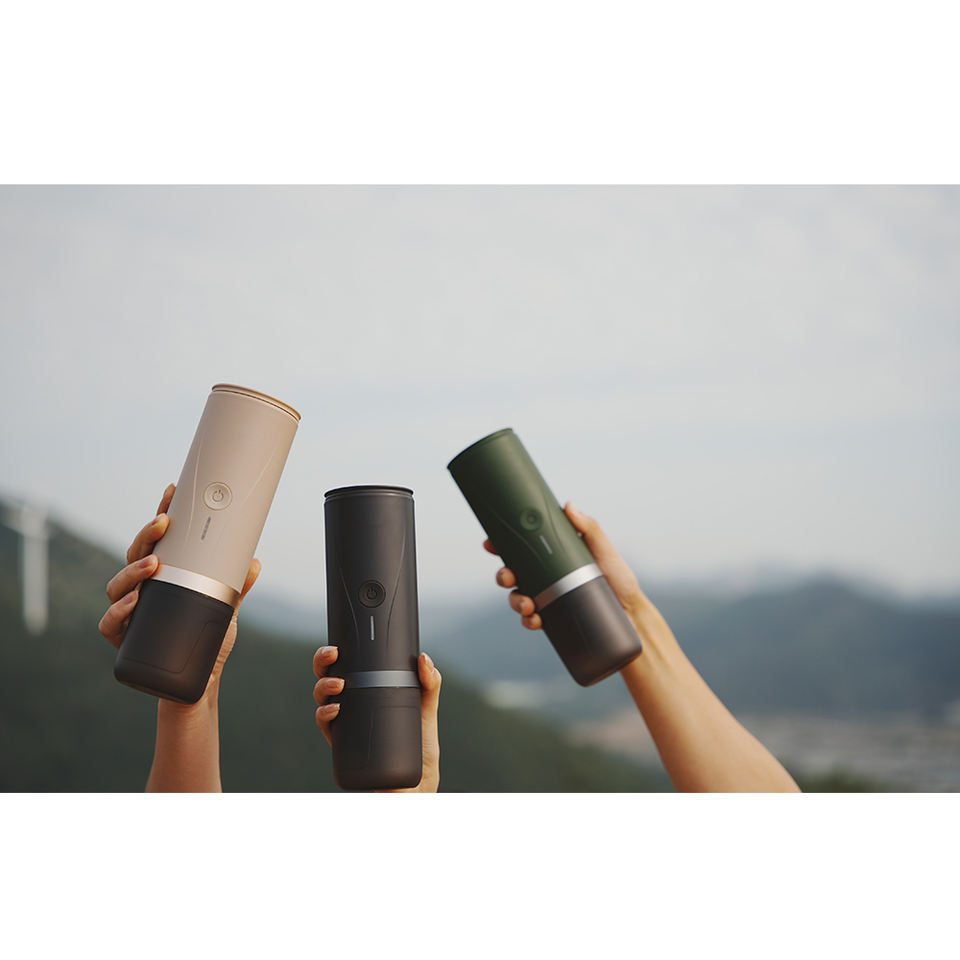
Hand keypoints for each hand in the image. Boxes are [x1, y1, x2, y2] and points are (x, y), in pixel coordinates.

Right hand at [98, 482, 260, 700]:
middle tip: (163, 524)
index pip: (158, 541)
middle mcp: (141, 589)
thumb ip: (237, 588)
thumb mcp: (225, 609)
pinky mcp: (123, 639)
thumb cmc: (205, 638)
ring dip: (132, 571)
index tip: (171, 492)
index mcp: (163, 576)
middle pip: (135, 555)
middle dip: (147, 536)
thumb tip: (254, 562)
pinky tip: (132, 603)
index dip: (161, 514)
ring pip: (116, 584)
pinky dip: (118, 611)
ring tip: (153, 565)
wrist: (198, 682)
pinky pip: (110, 623)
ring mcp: (129, 612)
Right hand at [313, 646, 441, 792]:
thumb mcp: (426, 707)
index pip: (345, 665)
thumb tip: (424, 658)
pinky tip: (336, 709)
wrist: (416, 778)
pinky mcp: (343, 743)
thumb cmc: (419, 741)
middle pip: (326, 677)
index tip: (337, 643)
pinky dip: (325, 715)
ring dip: (323, 687)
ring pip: (321, 698)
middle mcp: (351, 702)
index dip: (334, 652)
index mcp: (366, 688)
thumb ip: (429, 682)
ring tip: (339, 684)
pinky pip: (326, 726)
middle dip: (322, 662)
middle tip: (333, 655)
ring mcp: (345, 722)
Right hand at [485, 501, 645, 630]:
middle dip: (503, 575)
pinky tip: (534, 619)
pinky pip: (530, 619)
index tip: (490, 543)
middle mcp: (545, 577)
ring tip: (527, 604)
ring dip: (514, 600)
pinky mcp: (551, 619)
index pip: (521, 549)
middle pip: (512, 574)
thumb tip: (569, 505)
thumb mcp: (604, 550)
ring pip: (517, 597)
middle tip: (508, 577)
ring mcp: (546, 598)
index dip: (501, 545)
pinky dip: (527, 620)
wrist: (630, 614)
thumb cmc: (619, 579)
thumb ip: (588, 527)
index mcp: (552, 557)